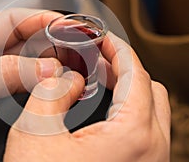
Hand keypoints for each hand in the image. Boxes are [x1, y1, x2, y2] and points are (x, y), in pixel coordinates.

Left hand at [0, 8, 61, 160]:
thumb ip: (1, 77)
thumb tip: (45, 69)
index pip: (10, 22)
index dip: (39, 20)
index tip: (65, 26)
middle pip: (24, 44)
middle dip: (52, 45)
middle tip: (76, 54)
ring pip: (28, 68)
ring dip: (50, 69)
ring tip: (72, 72)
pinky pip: (24, 91)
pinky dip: (42, 90)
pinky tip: (54, 91)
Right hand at [4, 32, 170, 161]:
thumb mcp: (34, 134)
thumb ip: (49, 93)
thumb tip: (63, 76)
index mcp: (134, 137)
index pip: (136, 73)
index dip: (117, 49)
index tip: (102, 38)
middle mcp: (154, 151)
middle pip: (150, 89)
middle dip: (124, 68)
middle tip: (97, 58)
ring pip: (150, 111)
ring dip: (126, 89)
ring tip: (97, 81)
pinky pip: (144, 131)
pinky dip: (127, 112)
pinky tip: (101, 111)